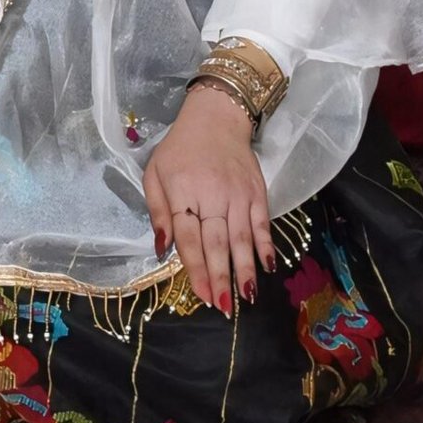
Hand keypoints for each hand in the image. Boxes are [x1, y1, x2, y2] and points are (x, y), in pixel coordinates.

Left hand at [142, 84, 273, 314]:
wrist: (217, 116)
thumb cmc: (180, 149)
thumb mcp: (155, 173)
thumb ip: (157, 211)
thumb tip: (161, 249)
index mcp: (183, 191)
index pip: (189, 236)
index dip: (196, 267)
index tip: (201, 295)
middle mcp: (213, 195)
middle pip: (217, 242)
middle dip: (220, 276)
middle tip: (222, 306)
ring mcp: (239, 194)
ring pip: (242, 238)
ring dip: (245, 269)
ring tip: (246, 297)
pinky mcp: (257, 192)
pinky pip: (263, 223)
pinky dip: (266, 246)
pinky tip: (267, 267)